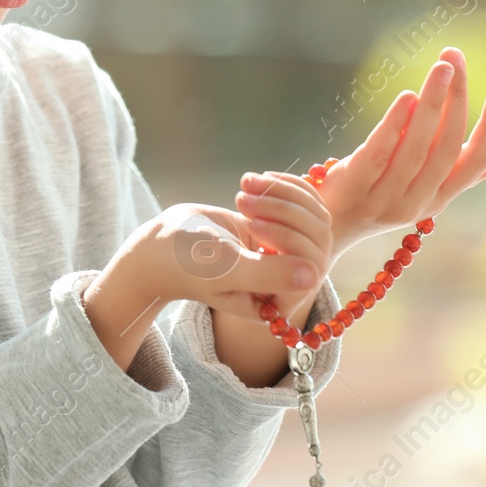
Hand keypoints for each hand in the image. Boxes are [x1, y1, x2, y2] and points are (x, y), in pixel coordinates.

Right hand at [129, 187, 329, 324]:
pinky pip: (305, 202)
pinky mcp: (284, 228)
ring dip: (281, 195)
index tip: (253, 225)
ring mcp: (289, 255)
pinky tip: (251, 181)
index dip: (289, 240)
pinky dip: (282, 185)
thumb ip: (267, 275)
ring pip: (315, 217)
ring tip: (244, 188)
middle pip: (318, 239)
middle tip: (244, 200)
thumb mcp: (226, 269)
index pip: (312, 268)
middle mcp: (289, 282)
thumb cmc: (189, 263)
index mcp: (278, 304)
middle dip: (284, 212)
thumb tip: (313, 277)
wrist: (167, 242)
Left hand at [246, 46, 485, 254]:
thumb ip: (457, 171)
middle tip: (456, 59)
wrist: (326, 229)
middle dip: (457, 99)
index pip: (476, 160)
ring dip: (432, 104)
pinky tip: (406, 96)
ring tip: (441, 67)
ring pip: (417, 148)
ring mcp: (386, 198)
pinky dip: (394, 125)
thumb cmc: (379, 197)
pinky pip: (379, 154)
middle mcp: (418, 201)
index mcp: (440, 197)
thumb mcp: (423, 188)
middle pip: (446, 146)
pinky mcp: (356, 188)